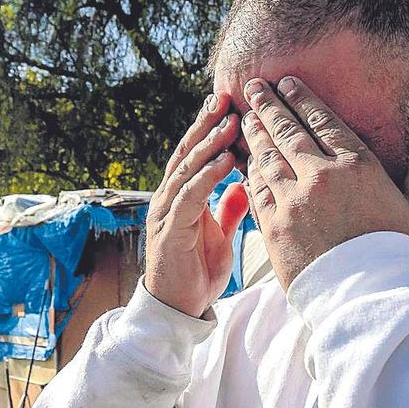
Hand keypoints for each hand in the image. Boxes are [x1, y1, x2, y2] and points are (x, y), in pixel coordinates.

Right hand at [141, 93, 251, 317]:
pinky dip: (207, 176)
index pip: (193, 155)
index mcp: (180, 198)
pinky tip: (225, 160)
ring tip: (229, 121)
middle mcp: (168, 200)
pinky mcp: (170, 230)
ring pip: (187, 169)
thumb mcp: (220, 236)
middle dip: (206, 125)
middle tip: (225, 97)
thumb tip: (242, 184)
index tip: (227, 106)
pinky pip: (190, 197)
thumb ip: (227, 209)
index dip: (208, 130)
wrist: (178, 310)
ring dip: (209, 144)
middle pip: (187, 153)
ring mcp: (166, 213)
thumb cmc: (196, 273)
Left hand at [240, 76, 408, 287]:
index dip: (301, 99)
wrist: (367, 299)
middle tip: (252, 86)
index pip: (322, 121)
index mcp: (356, 166)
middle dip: (268, 105)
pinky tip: (244, 161)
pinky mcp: (273, 226)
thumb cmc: (394, 254)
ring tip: (246, 118)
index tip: (287, 83)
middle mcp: (320, 176)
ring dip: (254, 134)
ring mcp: (293, 201)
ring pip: (266, 157)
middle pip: (287, 132)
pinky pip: (256, 190)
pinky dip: (248, 172)